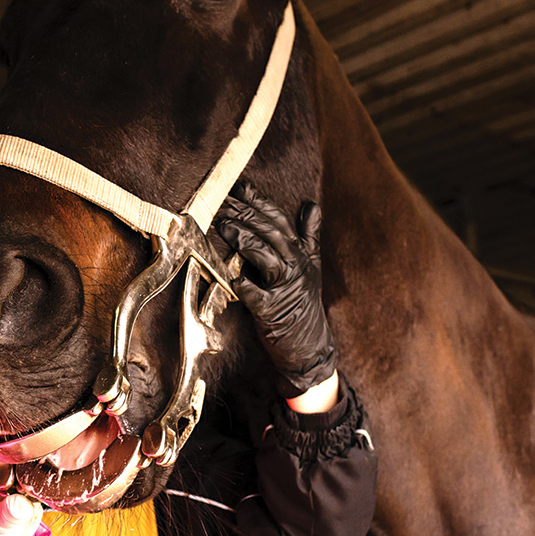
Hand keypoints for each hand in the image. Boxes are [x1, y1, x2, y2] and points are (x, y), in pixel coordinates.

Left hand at [217, 191, 336, 398]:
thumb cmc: (303, 304)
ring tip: (223, 226)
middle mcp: (297, 267)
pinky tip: (231, 274)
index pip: (280, 221)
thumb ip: (308, 236)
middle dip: (246, 214)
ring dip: (243, 239)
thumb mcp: (311, 267)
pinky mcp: (273, 312)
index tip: (241, 188)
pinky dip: (243, 283)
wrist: (310, 347)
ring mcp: (286, 289)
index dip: (260, 203)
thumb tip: (311, 205)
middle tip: (223, 203)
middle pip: (271, 232)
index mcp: (301, 255)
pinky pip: (255, 294)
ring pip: (265, 256)